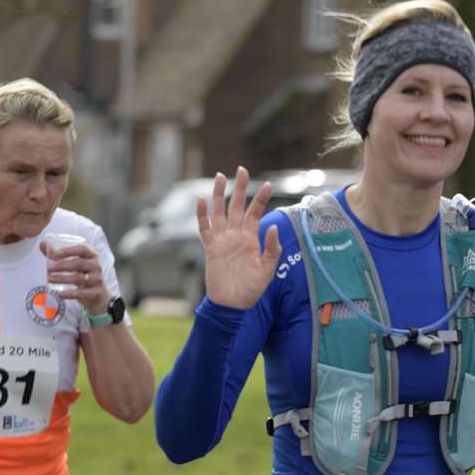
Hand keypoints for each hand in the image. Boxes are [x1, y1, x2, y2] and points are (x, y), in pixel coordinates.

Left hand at [41, 239, 109, 315]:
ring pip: (79, 278)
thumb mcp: (73, 263)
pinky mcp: (96, 292)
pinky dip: (69, 294)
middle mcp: (96, 266)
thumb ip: (58, 255)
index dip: (68, 250)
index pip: (82, 249)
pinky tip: (59, 294)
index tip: (54, 254)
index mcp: (91, 255)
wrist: (98, 294)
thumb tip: (42, 244)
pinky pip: (81, 293)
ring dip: (62, 278)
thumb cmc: (82, 274)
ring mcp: (97, 279)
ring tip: (50, 279)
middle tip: (48, 268)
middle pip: (78, 263)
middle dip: (62, 265)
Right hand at [196, 167, 281, 309]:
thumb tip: (272, 227)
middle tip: (241, 169)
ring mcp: (222, 240)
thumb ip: (271, 249)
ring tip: (220, 176)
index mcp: (251, 238)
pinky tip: (202, 200)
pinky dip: (202, 215)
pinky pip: (204, 228)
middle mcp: (236, 235)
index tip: (268, 184)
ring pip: (219, 212)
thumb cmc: (251, 289)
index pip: (255, 213)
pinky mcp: (210, 248)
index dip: (261, 199)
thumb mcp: (267, 270)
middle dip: (239, 188)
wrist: (232, 304)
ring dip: (219, 195)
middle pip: (236, 206)